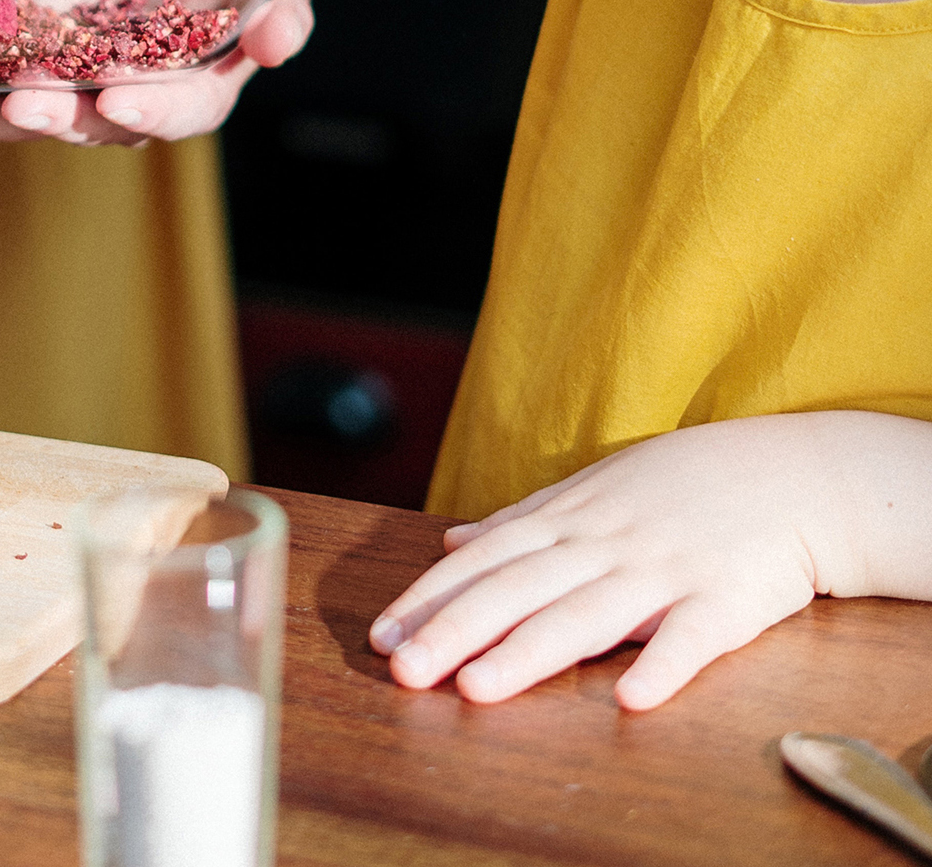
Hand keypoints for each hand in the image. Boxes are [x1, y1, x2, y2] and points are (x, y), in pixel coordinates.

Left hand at [0, 0, 312, 145]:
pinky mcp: (26, 72)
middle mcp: (128, 105)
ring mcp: (70, 93)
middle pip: (86, 125)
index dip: (148, 110)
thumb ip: (285, 12)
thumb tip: (276, 42)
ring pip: (23, 117)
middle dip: (46, 116)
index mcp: (194, 93)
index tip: (115, 99)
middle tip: (16, 102)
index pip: (179, 114)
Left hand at [368, 414, 903, 711]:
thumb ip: (524, 519)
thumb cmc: (684, 485)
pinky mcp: (728, 600)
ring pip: (587, 614)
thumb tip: (453, 541)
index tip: (384, 634)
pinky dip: (662, 666)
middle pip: (520, 589)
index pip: (488, 560)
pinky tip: (629, 701)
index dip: (434, 597)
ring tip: (476, 688)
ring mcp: (666, 569)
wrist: (792, 475)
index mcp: (573, 517)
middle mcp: (608, 541)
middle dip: (456, 630)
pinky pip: (692, 638)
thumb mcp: (596, 487)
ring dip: (530, 652)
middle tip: (402, 670)